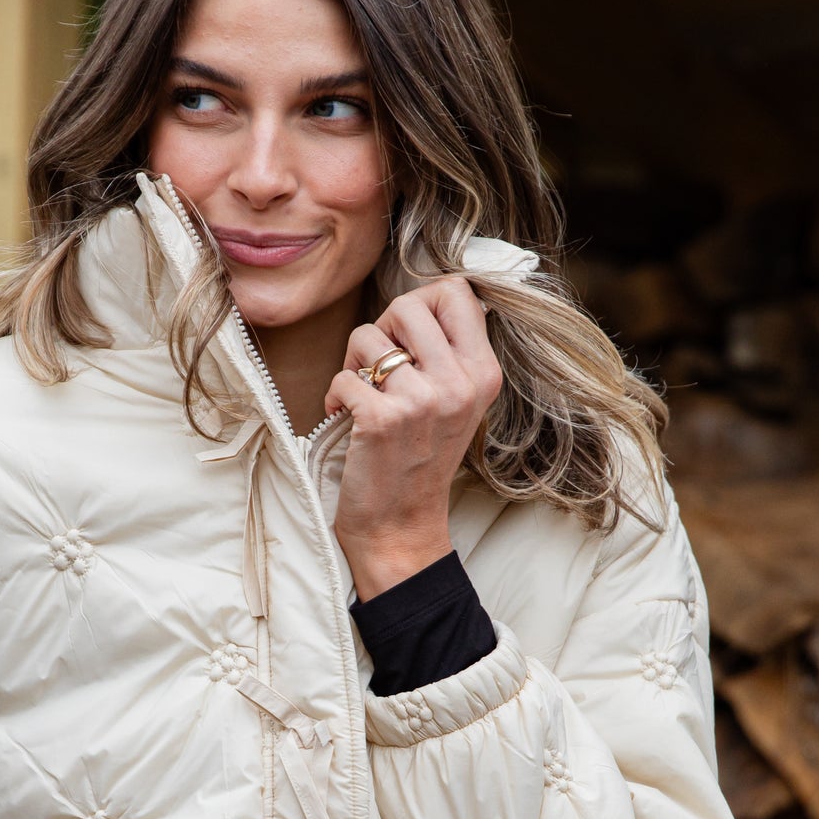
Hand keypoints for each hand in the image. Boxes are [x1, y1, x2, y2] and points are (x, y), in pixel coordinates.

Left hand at [324, 278, 501, 599]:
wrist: (400, 526)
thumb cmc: (419, 459)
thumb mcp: (457, 402)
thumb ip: (450, 352)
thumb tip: (433, 294)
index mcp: (483, 373)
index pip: (457, 292)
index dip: (421, 304)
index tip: (409, 339)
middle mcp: (459, 384)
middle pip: (408, 304)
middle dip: (382, 329)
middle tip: (379, 367)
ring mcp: (422, 402)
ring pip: (367, 335)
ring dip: (353, 362)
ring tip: (363, 393)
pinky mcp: (381, 420)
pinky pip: (342, 376)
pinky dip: (335, 396)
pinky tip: (346, 419)